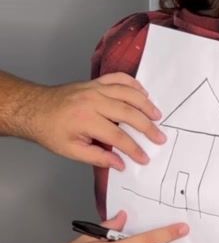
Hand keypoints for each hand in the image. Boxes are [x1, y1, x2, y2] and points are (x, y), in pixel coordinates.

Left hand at [22, 73, 165, 169]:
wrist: (34, 108)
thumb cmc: (50, 131)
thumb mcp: (70, 151)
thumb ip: (97, 157)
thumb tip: (120, 164)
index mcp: (86, 120)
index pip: (118, 137)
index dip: (134, 149)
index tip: (144, 158)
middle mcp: (94, 101)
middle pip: (128, 113)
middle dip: (147, 127)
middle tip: (160, 137)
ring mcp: (95, 88)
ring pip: (128, 93)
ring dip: (145, 104)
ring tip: (157, 115)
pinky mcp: (94, 82)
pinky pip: (118, 78)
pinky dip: (133, 83)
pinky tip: (143, 93)